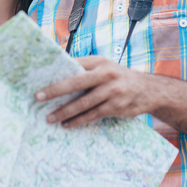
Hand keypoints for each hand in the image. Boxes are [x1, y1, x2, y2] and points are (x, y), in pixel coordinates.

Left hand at [36, 56, 157, 127]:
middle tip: (38, 97)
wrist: (148, 90)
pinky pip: (92, 115)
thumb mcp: (105, 67)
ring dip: (64, 111)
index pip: (74, 64)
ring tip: (50, 117)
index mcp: (99, 62)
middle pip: (75, 82)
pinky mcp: (115, 106)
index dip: (57, 71)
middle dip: (55, 90)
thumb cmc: (119, 78)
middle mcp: (105, 74)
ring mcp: (112, 91)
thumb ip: (86, 69)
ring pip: (83, 103)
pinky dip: (78, 120)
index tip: (39, 79)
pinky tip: (67, 124)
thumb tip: (57, 76)